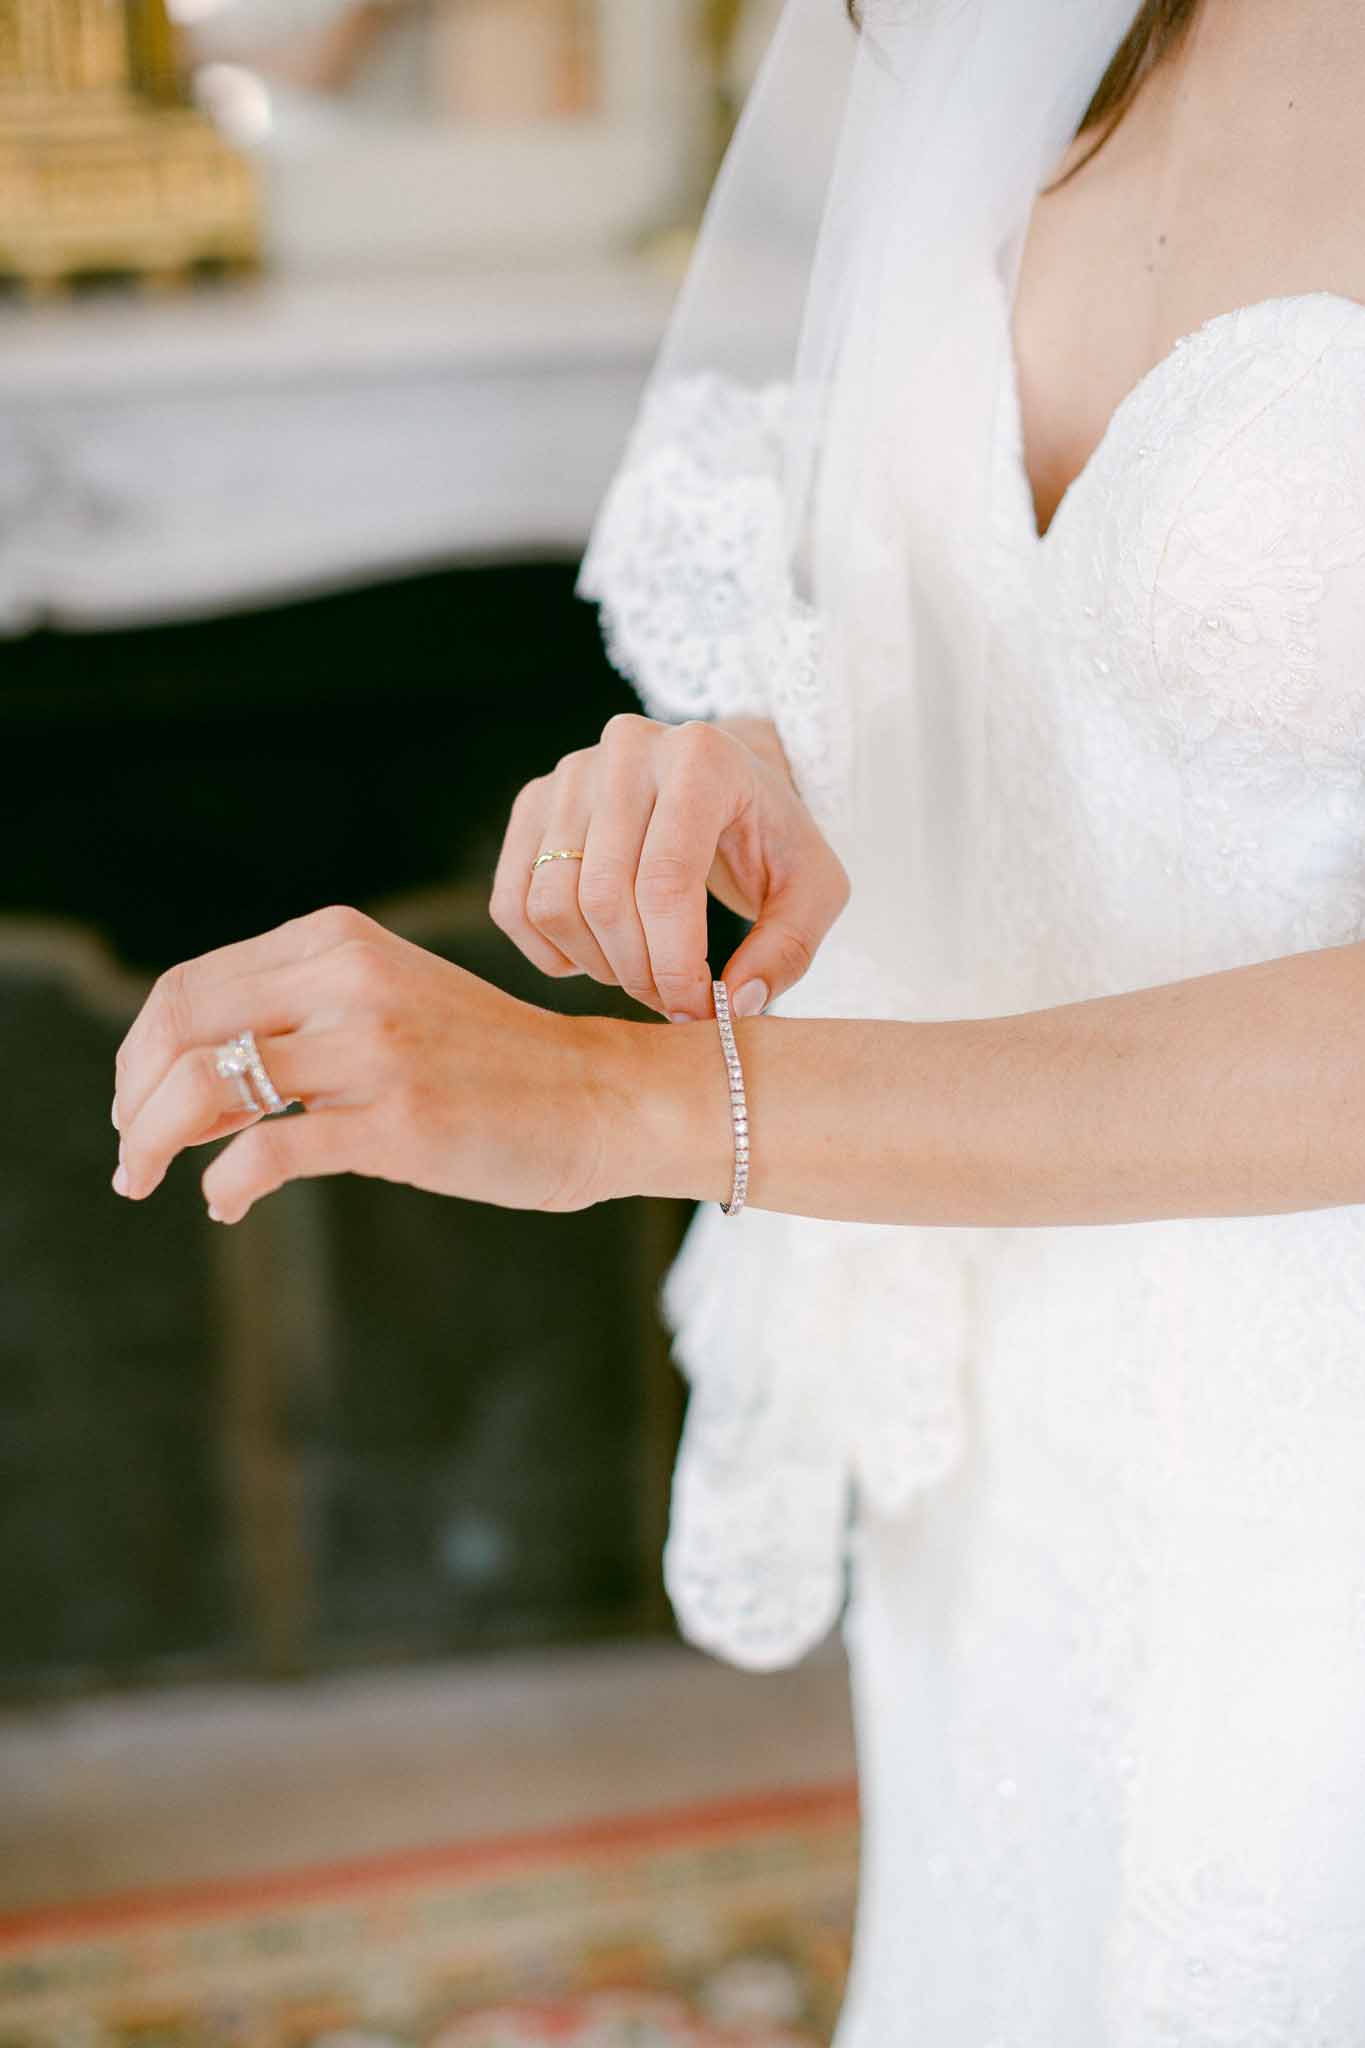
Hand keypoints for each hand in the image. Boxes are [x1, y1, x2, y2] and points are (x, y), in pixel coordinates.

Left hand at [110, 906, 626, 1223]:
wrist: (602, 1097)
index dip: (139, 1052)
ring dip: (154, 1143)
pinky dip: (224, 1185)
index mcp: (338, 941)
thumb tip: (180, 1072)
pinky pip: (268, 1149)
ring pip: (209, 1085)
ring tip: (150, 1180)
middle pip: (181, 1027)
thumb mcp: (389, 998)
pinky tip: (227, 1203)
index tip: (134, 1104)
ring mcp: (374, 1049)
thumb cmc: (488, 1063)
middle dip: (133, 1100)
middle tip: (130, 1154)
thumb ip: (299, 1010)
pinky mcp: (398, 1122)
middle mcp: (350, 979)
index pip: (189, 986)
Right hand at [490, 713, 849, 1024]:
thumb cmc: (771, 836)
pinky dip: (548, 949)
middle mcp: (627, 750)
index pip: (666, 881)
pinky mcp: (535, 802)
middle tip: (672, 1000)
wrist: (727, 783)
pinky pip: (514, 900)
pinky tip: (596, 953)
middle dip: (638, 972)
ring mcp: (571, 773)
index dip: (676, 965)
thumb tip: (738, 1003)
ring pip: (552, 902)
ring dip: (595, 964)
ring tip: (641, 972)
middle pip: (602, 896)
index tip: (699, 1009)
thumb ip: (788, 949)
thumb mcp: (814, 888)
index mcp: (701, 758)